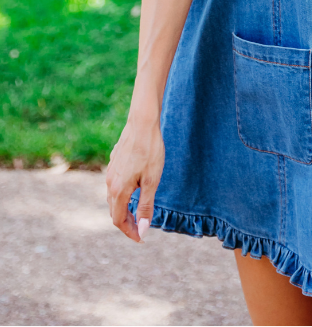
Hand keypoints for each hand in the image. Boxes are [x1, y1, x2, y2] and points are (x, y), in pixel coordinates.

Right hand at [106, 114, 164, 242]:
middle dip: (126, 223)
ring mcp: (110, 172)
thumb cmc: (150, 151)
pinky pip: (115, 185)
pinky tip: (134, 191)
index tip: (141, 239)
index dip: (129, 232)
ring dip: (124, 209)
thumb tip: (143, 230)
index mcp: (118, 190)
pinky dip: (123, 195)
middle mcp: (109, 183)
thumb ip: (145, 207)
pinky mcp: (114, 163)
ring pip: (113, 198)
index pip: (118, 220)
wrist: (142, 123)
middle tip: (142, 228)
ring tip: (138, 213)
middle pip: (114, 211)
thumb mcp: (151, 182)